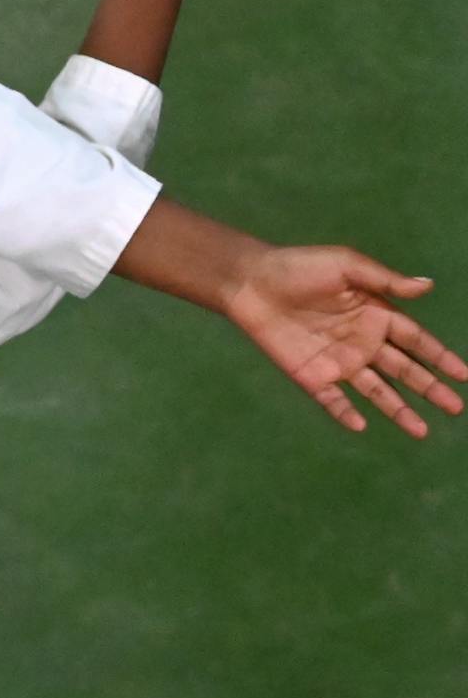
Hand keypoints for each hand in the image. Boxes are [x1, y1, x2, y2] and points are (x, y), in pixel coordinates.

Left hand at [221, 248, 466, 436]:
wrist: (251, 282)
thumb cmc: (299, 268)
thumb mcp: (346, 266)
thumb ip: (385, 281)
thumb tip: (428, 286)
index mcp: (376, 315)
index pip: (416, 340)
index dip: (440, 357)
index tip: (464, 374)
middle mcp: (362, 342)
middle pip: (404, 370)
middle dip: (429, 388)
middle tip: (455, 407)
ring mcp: (338, 361)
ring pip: (375, 391)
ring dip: (397, 410)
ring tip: (421, 431)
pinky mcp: (311, 375)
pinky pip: (332, 399)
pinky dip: (345, 413)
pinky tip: (361, 426)